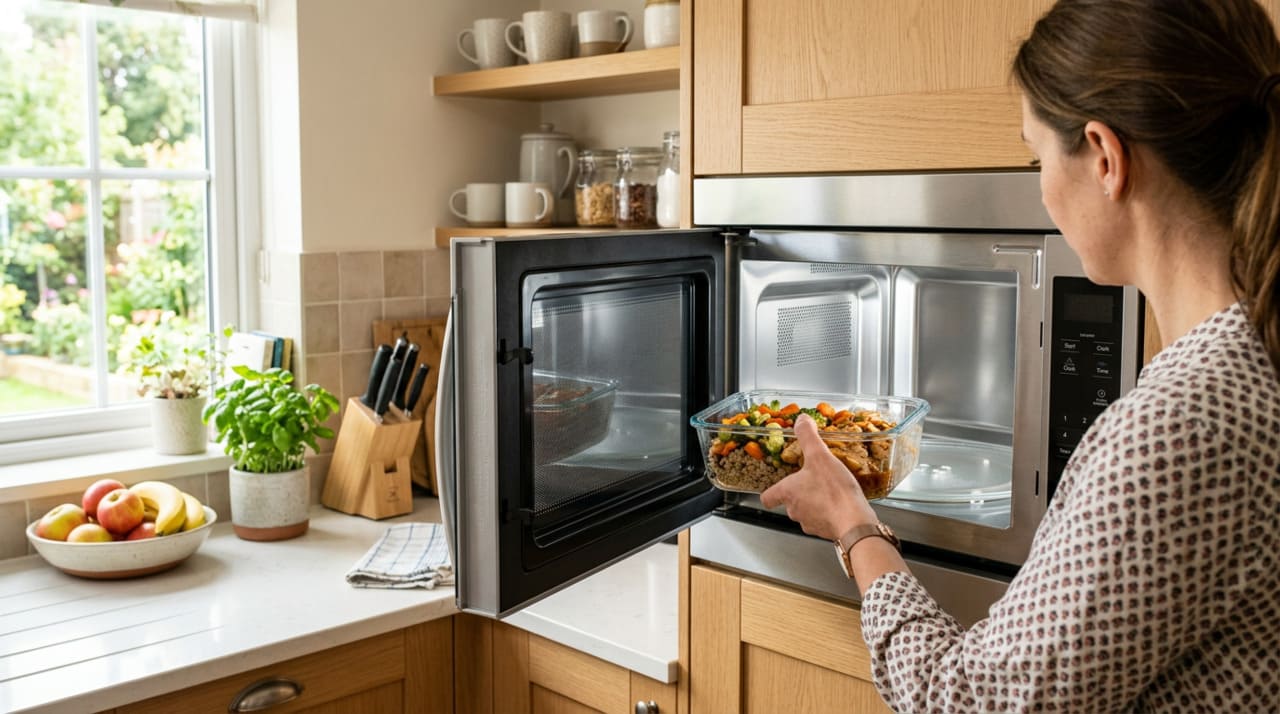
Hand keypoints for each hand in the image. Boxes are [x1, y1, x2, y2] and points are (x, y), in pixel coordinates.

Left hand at [760, 413, 878, 540]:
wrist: (854, 521)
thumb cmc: (834, 491)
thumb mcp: (819, 456)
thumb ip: (808, 436)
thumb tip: (801, 420)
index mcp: (788, 492)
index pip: (768, 497)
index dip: (770, 492)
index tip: (774, 488)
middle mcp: (795, 510)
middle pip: (790, 502)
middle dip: (800, 492)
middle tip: (813, 479)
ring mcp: (810, 524)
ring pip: (807, 512)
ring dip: (815, 502)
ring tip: (830, 490)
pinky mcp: (826, 532)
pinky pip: (824, 521)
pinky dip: (829, 513)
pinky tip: (841, 503)